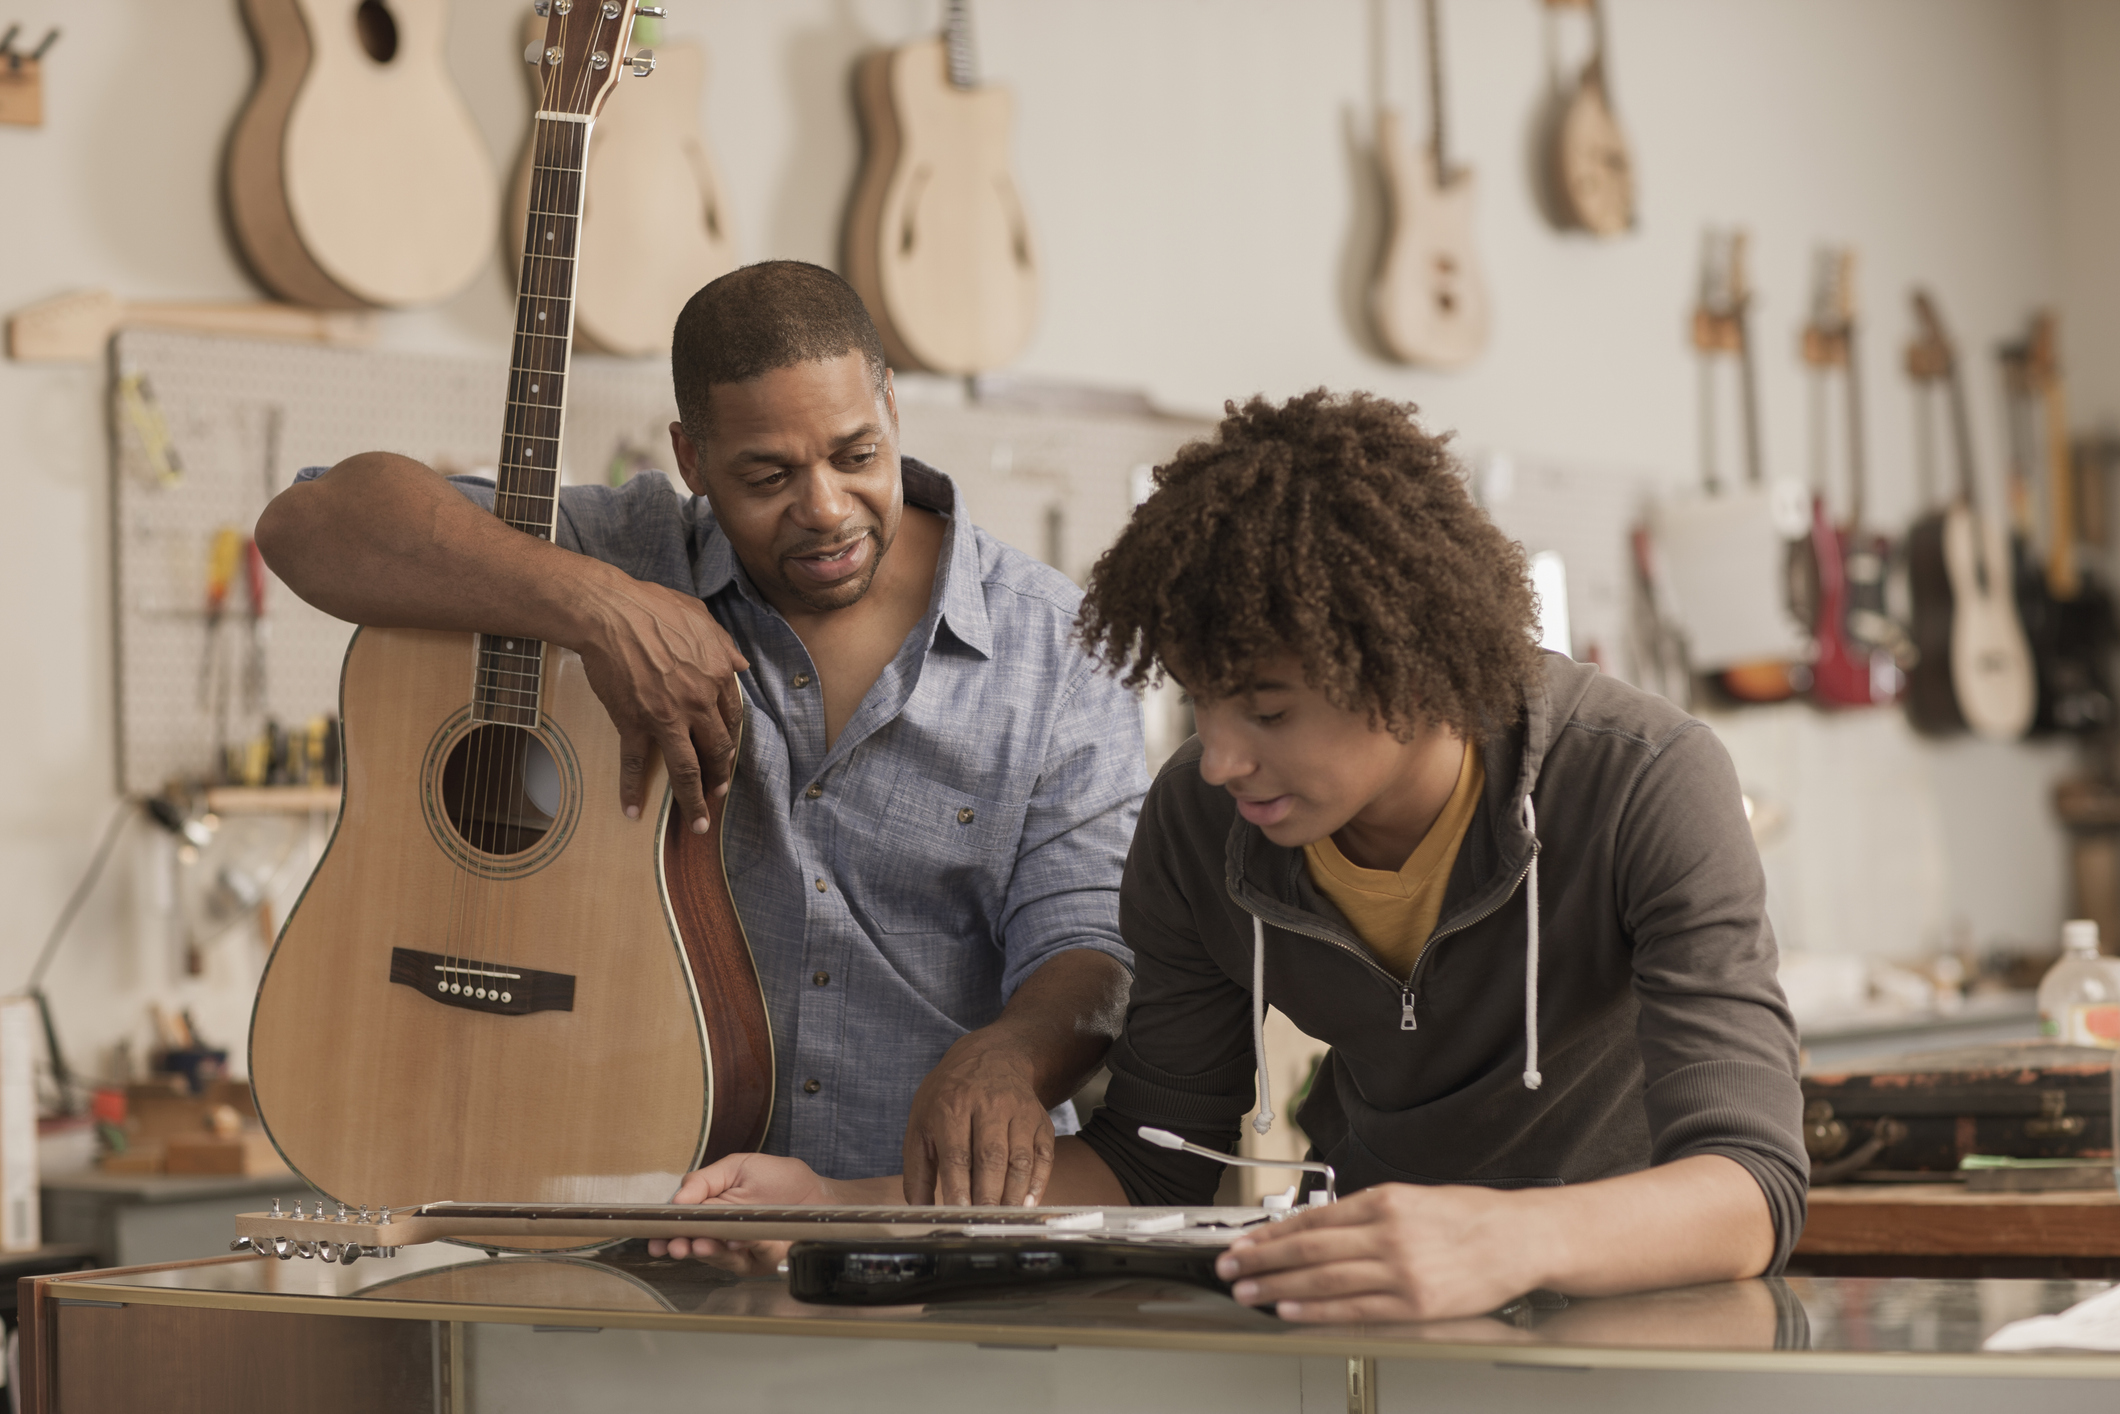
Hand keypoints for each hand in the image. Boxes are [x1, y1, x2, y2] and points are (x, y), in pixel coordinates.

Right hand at [572, 571, 748, 832]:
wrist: (610, 613)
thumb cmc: (654, 607)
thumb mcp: (702, 617)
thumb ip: (723, 644)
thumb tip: (740, 663)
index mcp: (717, 675)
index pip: (732, 718)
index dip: (731, 740)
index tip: (729, 756)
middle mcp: (698, 701)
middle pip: (716, 749)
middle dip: (720, 777)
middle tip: (720, 794)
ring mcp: (666, 716)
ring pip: (686, 767)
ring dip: (693, 799)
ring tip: (698, 822)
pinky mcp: (634, 723)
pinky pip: (635, 763)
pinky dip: (632, 789)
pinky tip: (632, 811)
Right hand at [650, 1152, 833, 1261]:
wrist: (818, 1194)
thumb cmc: (780, 1178)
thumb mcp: (739, 1167)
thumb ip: (705, 1180)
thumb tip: (677, 1199)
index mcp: (710, 1208)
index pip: (682, 1223)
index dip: (666, 1232)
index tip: (656, 1238)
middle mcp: (720, 1232)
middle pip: (693, 1243)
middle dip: (682, 1246)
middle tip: (676, 1246)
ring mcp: (738, 1249)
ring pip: (716, 1255)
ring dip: (707, 1250)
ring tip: (701, 1244)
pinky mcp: (759, 1262)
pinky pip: (746, 1259)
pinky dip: (740, 1251)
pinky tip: (735, 1243)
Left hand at [901, 1030, 1054, 1206]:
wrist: (992, 1057)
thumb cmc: (949, 1097)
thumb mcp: (922, 1123)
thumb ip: (918, 1170)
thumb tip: (919, 1210)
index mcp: (951, 1105)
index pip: (957, 1153)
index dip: (959, 1187)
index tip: (959, 1213)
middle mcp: (988, 1104)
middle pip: (992, 1156)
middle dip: (989, 1194)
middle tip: (984, 1222)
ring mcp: (1019, 1110)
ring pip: (1021, 1158)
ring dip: (1014, 1193)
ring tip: (1005, 1219)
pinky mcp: (1039, 1119)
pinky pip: (1044, 1155)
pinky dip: (1038, 1182)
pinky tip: (1027, 1203)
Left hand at [1213, 1183, 1541, 1323]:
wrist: (1521, 1239)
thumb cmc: (1470, 1217)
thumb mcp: (1412, 1198)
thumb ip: (1365, 1212)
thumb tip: (1314, 1226)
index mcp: (1385, 1202)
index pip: (1313, 1218)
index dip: (1271, 1232)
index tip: (1244, 1240)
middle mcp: (1388, 1234)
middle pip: (1309, 1247)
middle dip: (1262, 1258)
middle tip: (1230, 1265)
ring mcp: (1401, 1271)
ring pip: (1324, 1278)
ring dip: (1278, 1285)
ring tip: (1248, 1290)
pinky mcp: (1414, 1304)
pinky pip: (1355, 1309)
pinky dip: (1317, 1309)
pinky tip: (1290, 1309)